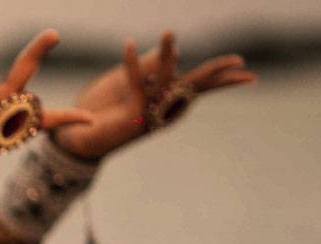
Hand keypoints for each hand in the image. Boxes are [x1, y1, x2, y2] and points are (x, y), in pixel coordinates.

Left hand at [52, 31, 257, 159]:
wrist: (75, 134)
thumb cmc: (103, 107)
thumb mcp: (127, 79)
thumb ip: (151, 66)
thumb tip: (178, 52)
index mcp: (167, 98)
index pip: (199, 84)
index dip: (222, 77)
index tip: (245, 69)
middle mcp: (164, 108)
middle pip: (197, 88)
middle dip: (218, 74)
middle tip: (239, 61)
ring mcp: (151, 114)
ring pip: (168, 80)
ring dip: (167, 55)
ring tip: (168, 32)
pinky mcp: (134, 116)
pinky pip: (137, 84)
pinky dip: (132, 64)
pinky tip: (127, 44)